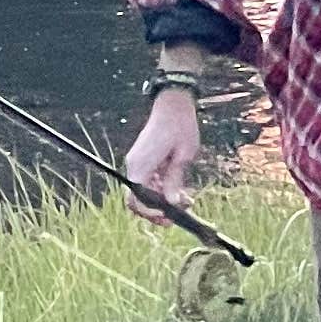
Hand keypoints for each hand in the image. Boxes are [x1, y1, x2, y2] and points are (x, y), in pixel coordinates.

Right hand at [123, 91, 201, 223]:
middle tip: (175, 217)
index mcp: (141, 165)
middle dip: (155, 211)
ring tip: (185, 201)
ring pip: (143, 192)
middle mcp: (134, 165)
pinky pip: (147, 182)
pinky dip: (160, 189)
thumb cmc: (180, 127)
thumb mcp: (183, 156)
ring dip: (161, 200)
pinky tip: (179, 190)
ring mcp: (137, 162)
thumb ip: (175, 181)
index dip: (150, 213)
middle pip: (136, 199)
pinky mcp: (143, 160)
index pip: (136, 199)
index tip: (168, 215)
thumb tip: (172, 203)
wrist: (173, 104)